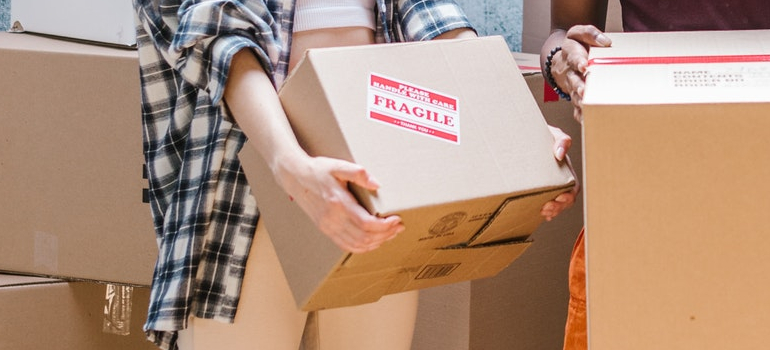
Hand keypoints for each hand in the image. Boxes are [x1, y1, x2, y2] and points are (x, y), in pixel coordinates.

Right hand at [272, 153, 404, 253]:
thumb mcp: (338, 165)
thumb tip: (377, 184)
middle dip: (385, 234)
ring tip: (389, 234)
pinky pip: (346, 245)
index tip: (397, 220)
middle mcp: (332, 219)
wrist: (294, 176)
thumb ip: (358, 173)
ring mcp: (328, 227)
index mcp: (338, 203)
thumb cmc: (317, 170)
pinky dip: (362, 247)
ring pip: (356, 245)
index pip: (366, 224)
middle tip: (398, 227)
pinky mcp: (325, 230)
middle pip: (364, 237)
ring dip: (376, 242)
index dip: (385, 226)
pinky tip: (372, 241)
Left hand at [540, 126, 577, 220]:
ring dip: (552, 211)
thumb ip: (561, 140)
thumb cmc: (541, 134)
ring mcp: (549, 184)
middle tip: (546, 209)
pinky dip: (545, 210)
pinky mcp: (538, 187)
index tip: (559, 199)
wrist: (524, 135)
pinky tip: (539, 213)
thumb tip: (560, 154)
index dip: (569, 197)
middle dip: (559, 207)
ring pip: (556, 204)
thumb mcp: (553, 134)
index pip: (573, 188)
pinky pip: (545, 202)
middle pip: (566, 200)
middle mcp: (560, 179)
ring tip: (543, 212)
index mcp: (565, 169)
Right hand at [552, 25, 611, 122]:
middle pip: (573, 80)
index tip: (584, 65)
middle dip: (579, 86)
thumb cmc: (577, 46)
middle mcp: (570, 71)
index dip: (579, 61)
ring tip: (587, 107)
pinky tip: (586, 120)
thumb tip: (606, 42)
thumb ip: (590, 33)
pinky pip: (575, 106)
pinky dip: (580, 114)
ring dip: (580, 101)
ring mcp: (571, 85)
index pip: (574, 57)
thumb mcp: (579, 34)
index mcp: (571, 54)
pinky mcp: (575, 95)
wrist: (563, 59)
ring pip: (574, 95)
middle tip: (584, 91)